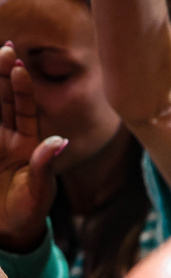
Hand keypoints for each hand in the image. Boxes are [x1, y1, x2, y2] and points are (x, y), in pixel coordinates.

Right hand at [0, 43, 63, 252]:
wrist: (8, 229)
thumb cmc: (30, 210)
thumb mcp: (40, 189)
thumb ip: (45, 164)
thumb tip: (59, 141)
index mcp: (28, 142)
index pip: (24, 108)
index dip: (22, 87)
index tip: (19, 66)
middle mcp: (7, 137)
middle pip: (3, 99)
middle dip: (2, 74)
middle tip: (4, 49)